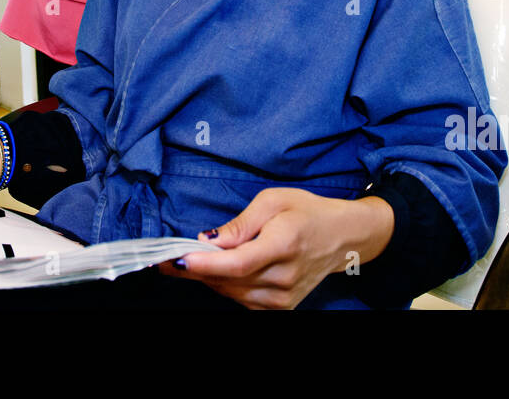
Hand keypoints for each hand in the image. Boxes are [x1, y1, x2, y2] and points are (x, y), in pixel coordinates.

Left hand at [158, 187, 391, 309]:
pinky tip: (220, 270)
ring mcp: (284, 297)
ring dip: (208, 277)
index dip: (204, 264)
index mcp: (284, 245)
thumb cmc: (307, 212)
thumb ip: (240, 224)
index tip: (177, 259)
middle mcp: (284, 278)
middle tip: (166, 257)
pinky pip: (242, 300)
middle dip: (194, 269)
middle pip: (228, 280)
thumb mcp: (273, 201)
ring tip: (193, 260)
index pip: (237, 264)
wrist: (342, 237)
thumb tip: (208, 240)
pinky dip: (226, 286)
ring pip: (231, 293)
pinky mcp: (282, 307)